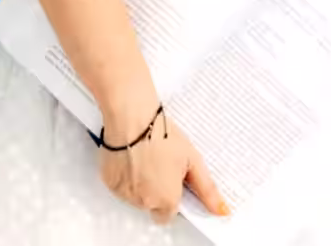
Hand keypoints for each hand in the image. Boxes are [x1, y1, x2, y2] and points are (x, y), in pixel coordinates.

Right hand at [99, 112, 229, 224]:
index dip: (172, 197)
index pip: (169, 214)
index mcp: (166, 200)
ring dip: (140, 184)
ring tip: (146, 156)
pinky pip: (119, 186)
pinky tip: (132, 156)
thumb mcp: (192, 159)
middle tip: (160, 163)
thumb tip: (221, 210)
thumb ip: (207, 189)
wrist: (133, 117)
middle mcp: (144, 202)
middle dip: (156, 189)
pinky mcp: (109, 182)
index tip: (173, 180)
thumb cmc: (162, 134)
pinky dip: (125, 176)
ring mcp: (124, 193)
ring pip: (135, 197)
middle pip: (152, 205)